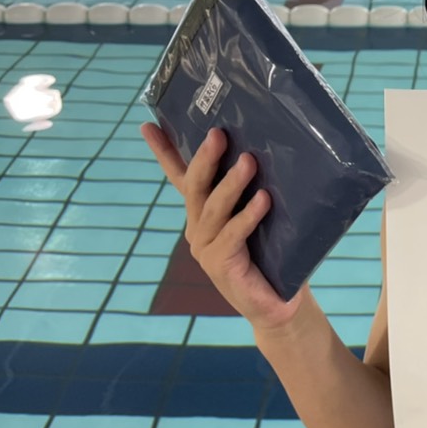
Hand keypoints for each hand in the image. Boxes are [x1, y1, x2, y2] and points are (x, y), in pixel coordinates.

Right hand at [141, 123, 307, 331]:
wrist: (278, 302)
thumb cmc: (272, 255)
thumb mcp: (260, 217)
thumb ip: (254, 191)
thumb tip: (267, 150)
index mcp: (204, 213)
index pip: (180, 177)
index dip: (164, 152)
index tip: (148, 125)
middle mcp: (198, 228)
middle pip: (195, 187)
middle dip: (204, 159)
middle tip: (219, 134)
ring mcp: (205, 247)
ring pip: (214, 208)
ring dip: (231, 183)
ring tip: (249, 162)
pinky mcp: (220, 264)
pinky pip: (233, 234)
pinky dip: (248, 215)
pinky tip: (263, 200)